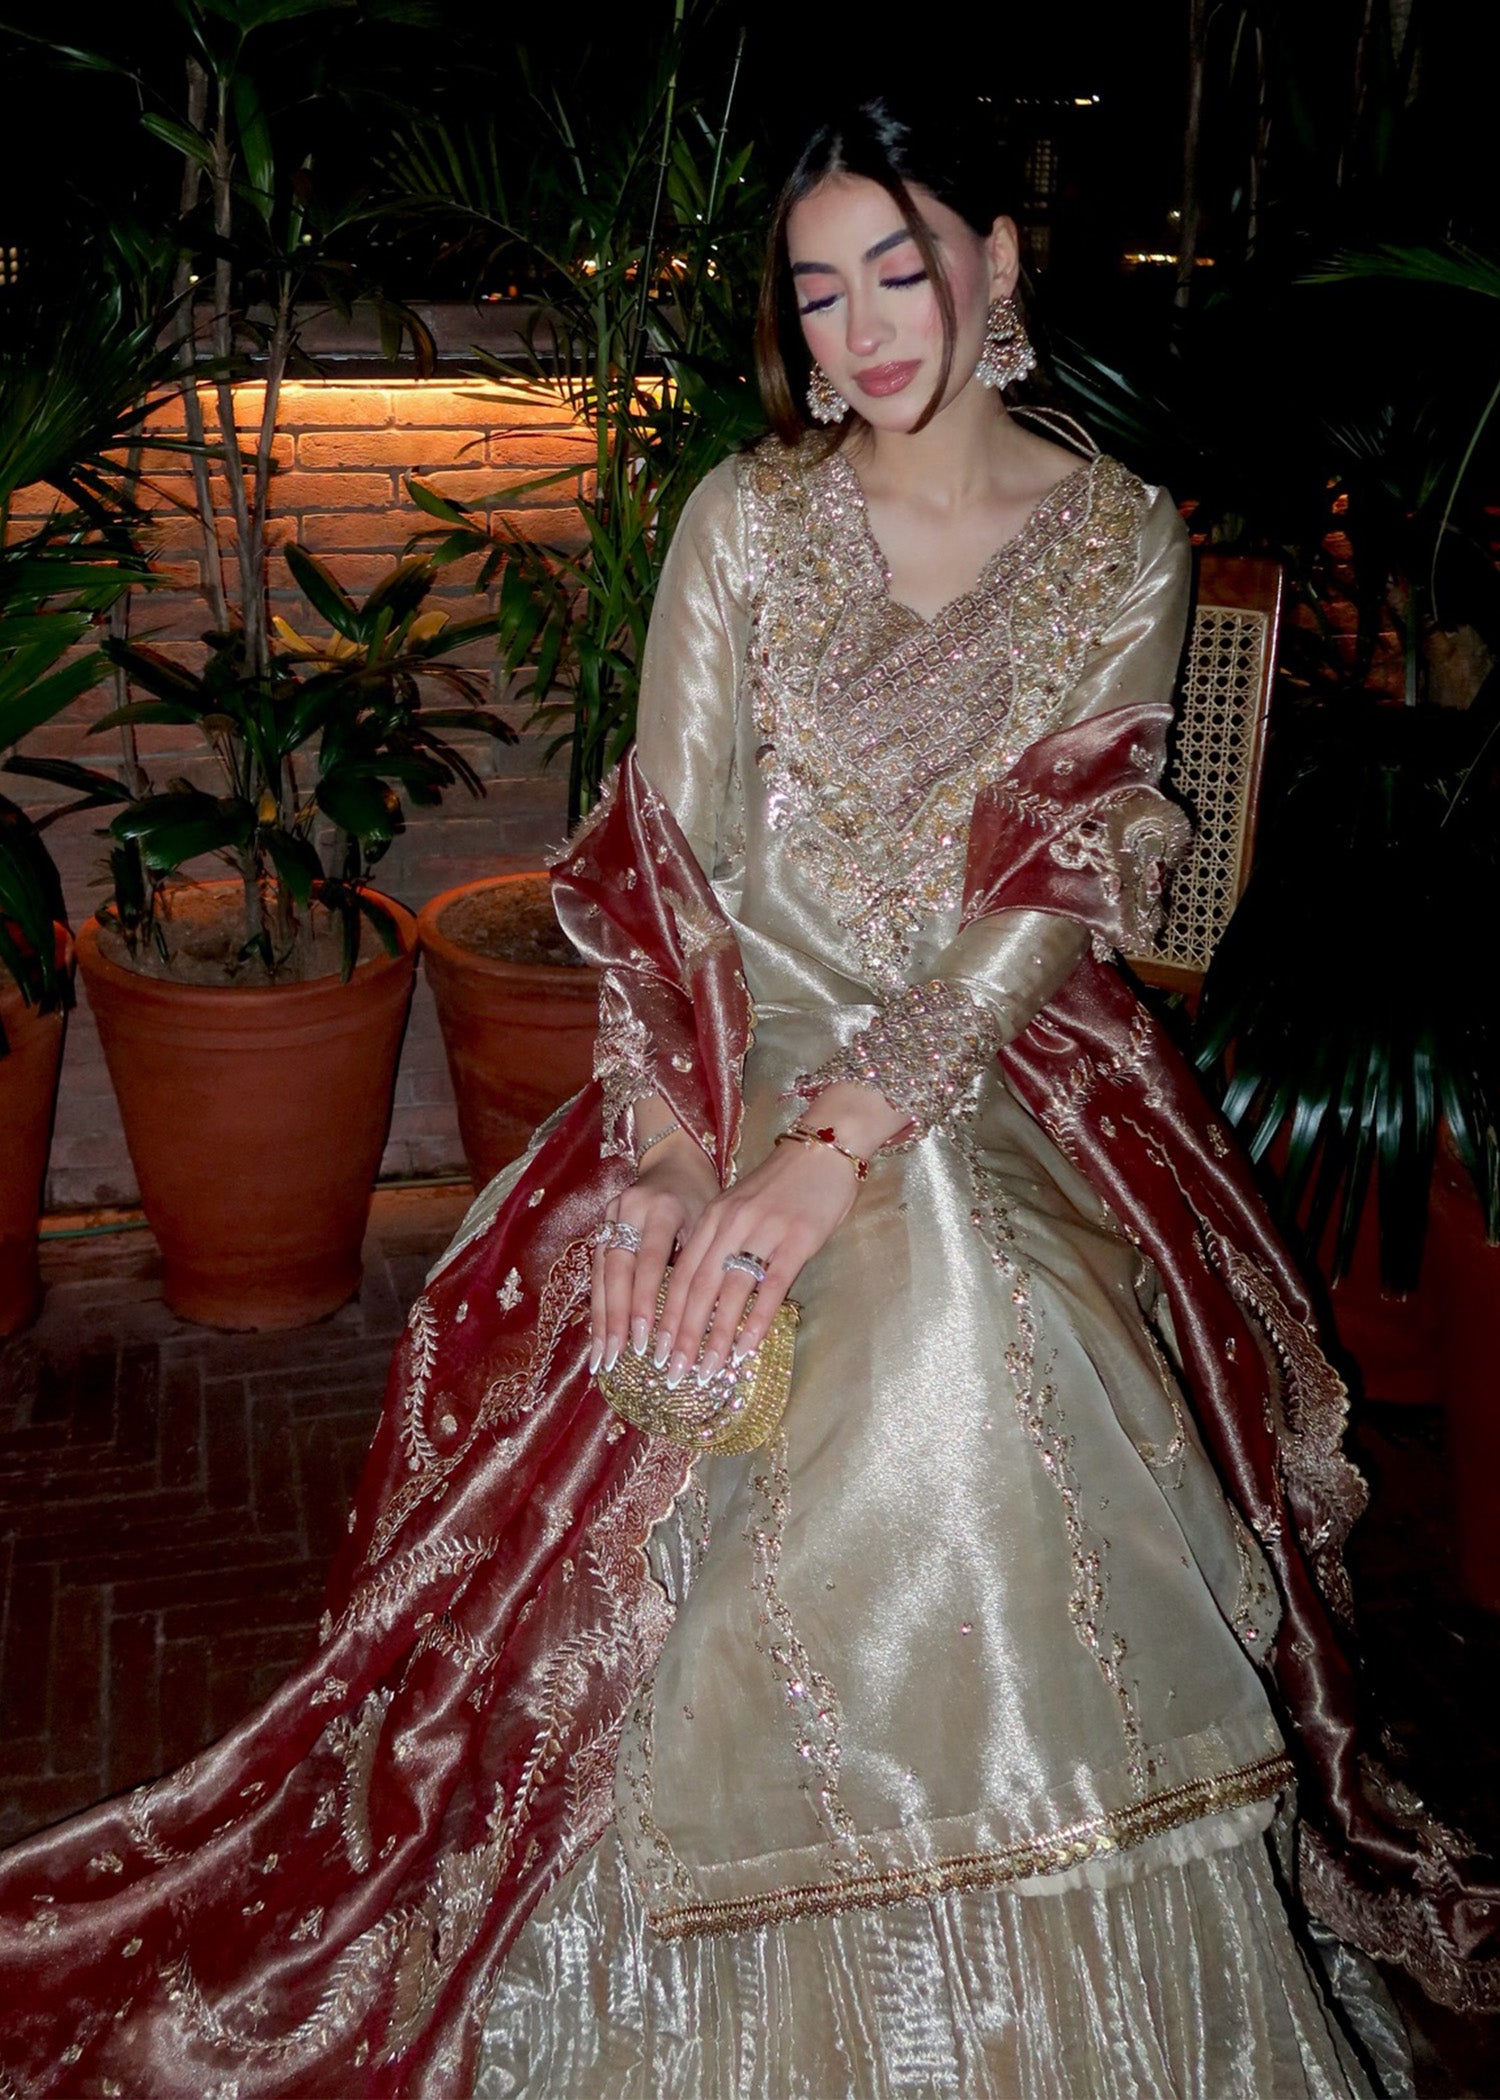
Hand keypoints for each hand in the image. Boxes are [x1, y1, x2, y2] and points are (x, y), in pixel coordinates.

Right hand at [589, 1126, 716, 1374]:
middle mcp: (629, 1211)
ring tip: (602, 1358)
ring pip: (600, 1274)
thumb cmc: (702, 1195)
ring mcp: (609, 1217)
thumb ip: (700, 1261)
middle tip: (616, 1358)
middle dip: (616, 1319)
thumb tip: (706, 1323)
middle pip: (616, 1271)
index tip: (647, 1342)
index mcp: (662, 1208)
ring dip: (601, 1319)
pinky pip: (596, 1272)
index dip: (646, 1304)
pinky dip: (599, 1305)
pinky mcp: (601, 1226)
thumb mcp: (708, 1219)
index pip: (649, 1262)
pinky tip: (599, 1336)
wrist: (674, 1159)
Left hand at [649, 1081, 906, 1387]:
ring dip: (716, 1337)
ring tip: (707, 1371)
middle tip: (673, 1373)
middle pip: (697, 1288)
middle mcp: (729, 1225)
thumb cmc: (782, 1182)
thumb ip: (721, 1240)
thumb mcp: (740, 1206)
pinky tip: (747, 1348)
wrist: (822, 1148)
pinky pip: (770, 1287)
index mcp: (712, 1217)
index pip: (681, 1274)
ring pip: (729, 1292)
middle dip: (683, 1335)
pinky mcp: (796, 1240)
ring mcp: (762, 1232)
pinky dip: (756, 1320)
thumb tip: (706, 1291)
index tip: (657, 1350)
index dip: (667, 1315)